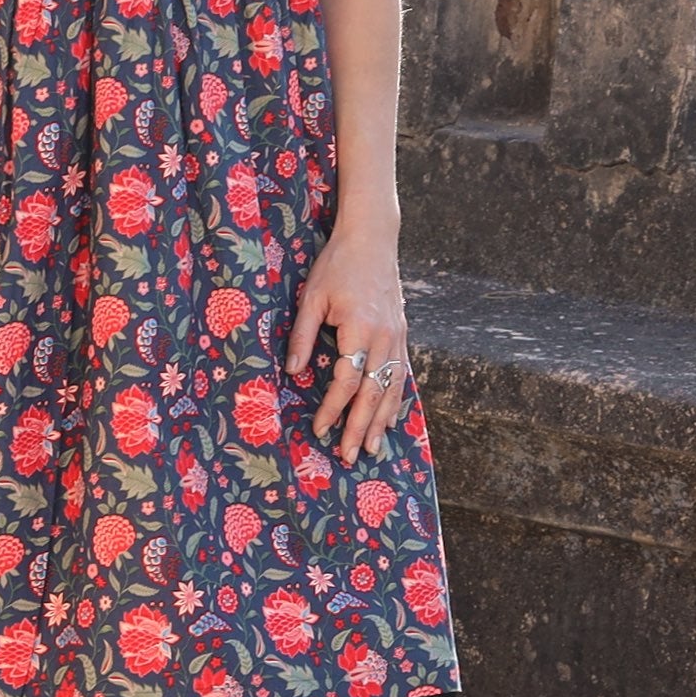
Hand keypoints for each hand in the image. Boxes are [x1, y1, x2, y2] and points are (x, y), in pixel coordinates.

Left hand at [284, 223, 407, 465]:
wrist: (372, 238)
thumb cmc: (336, 265)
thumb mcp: (311, 296)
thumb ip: (303, 335)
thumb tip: (293, 373)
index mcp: (359, 328)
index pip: (346, 380)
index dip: (333, 408)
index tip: (320, 429)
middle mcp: (384, 337)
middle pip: (373, 393)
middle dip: (360, 428)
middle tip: (350, 458)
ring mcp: (397, 336)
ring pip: (392, 388)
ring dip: (382, 421)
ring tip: (372, 449)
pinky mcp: (402, 333)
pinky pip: (402, 374)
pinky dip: (397, 400)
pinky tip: (391, 418)